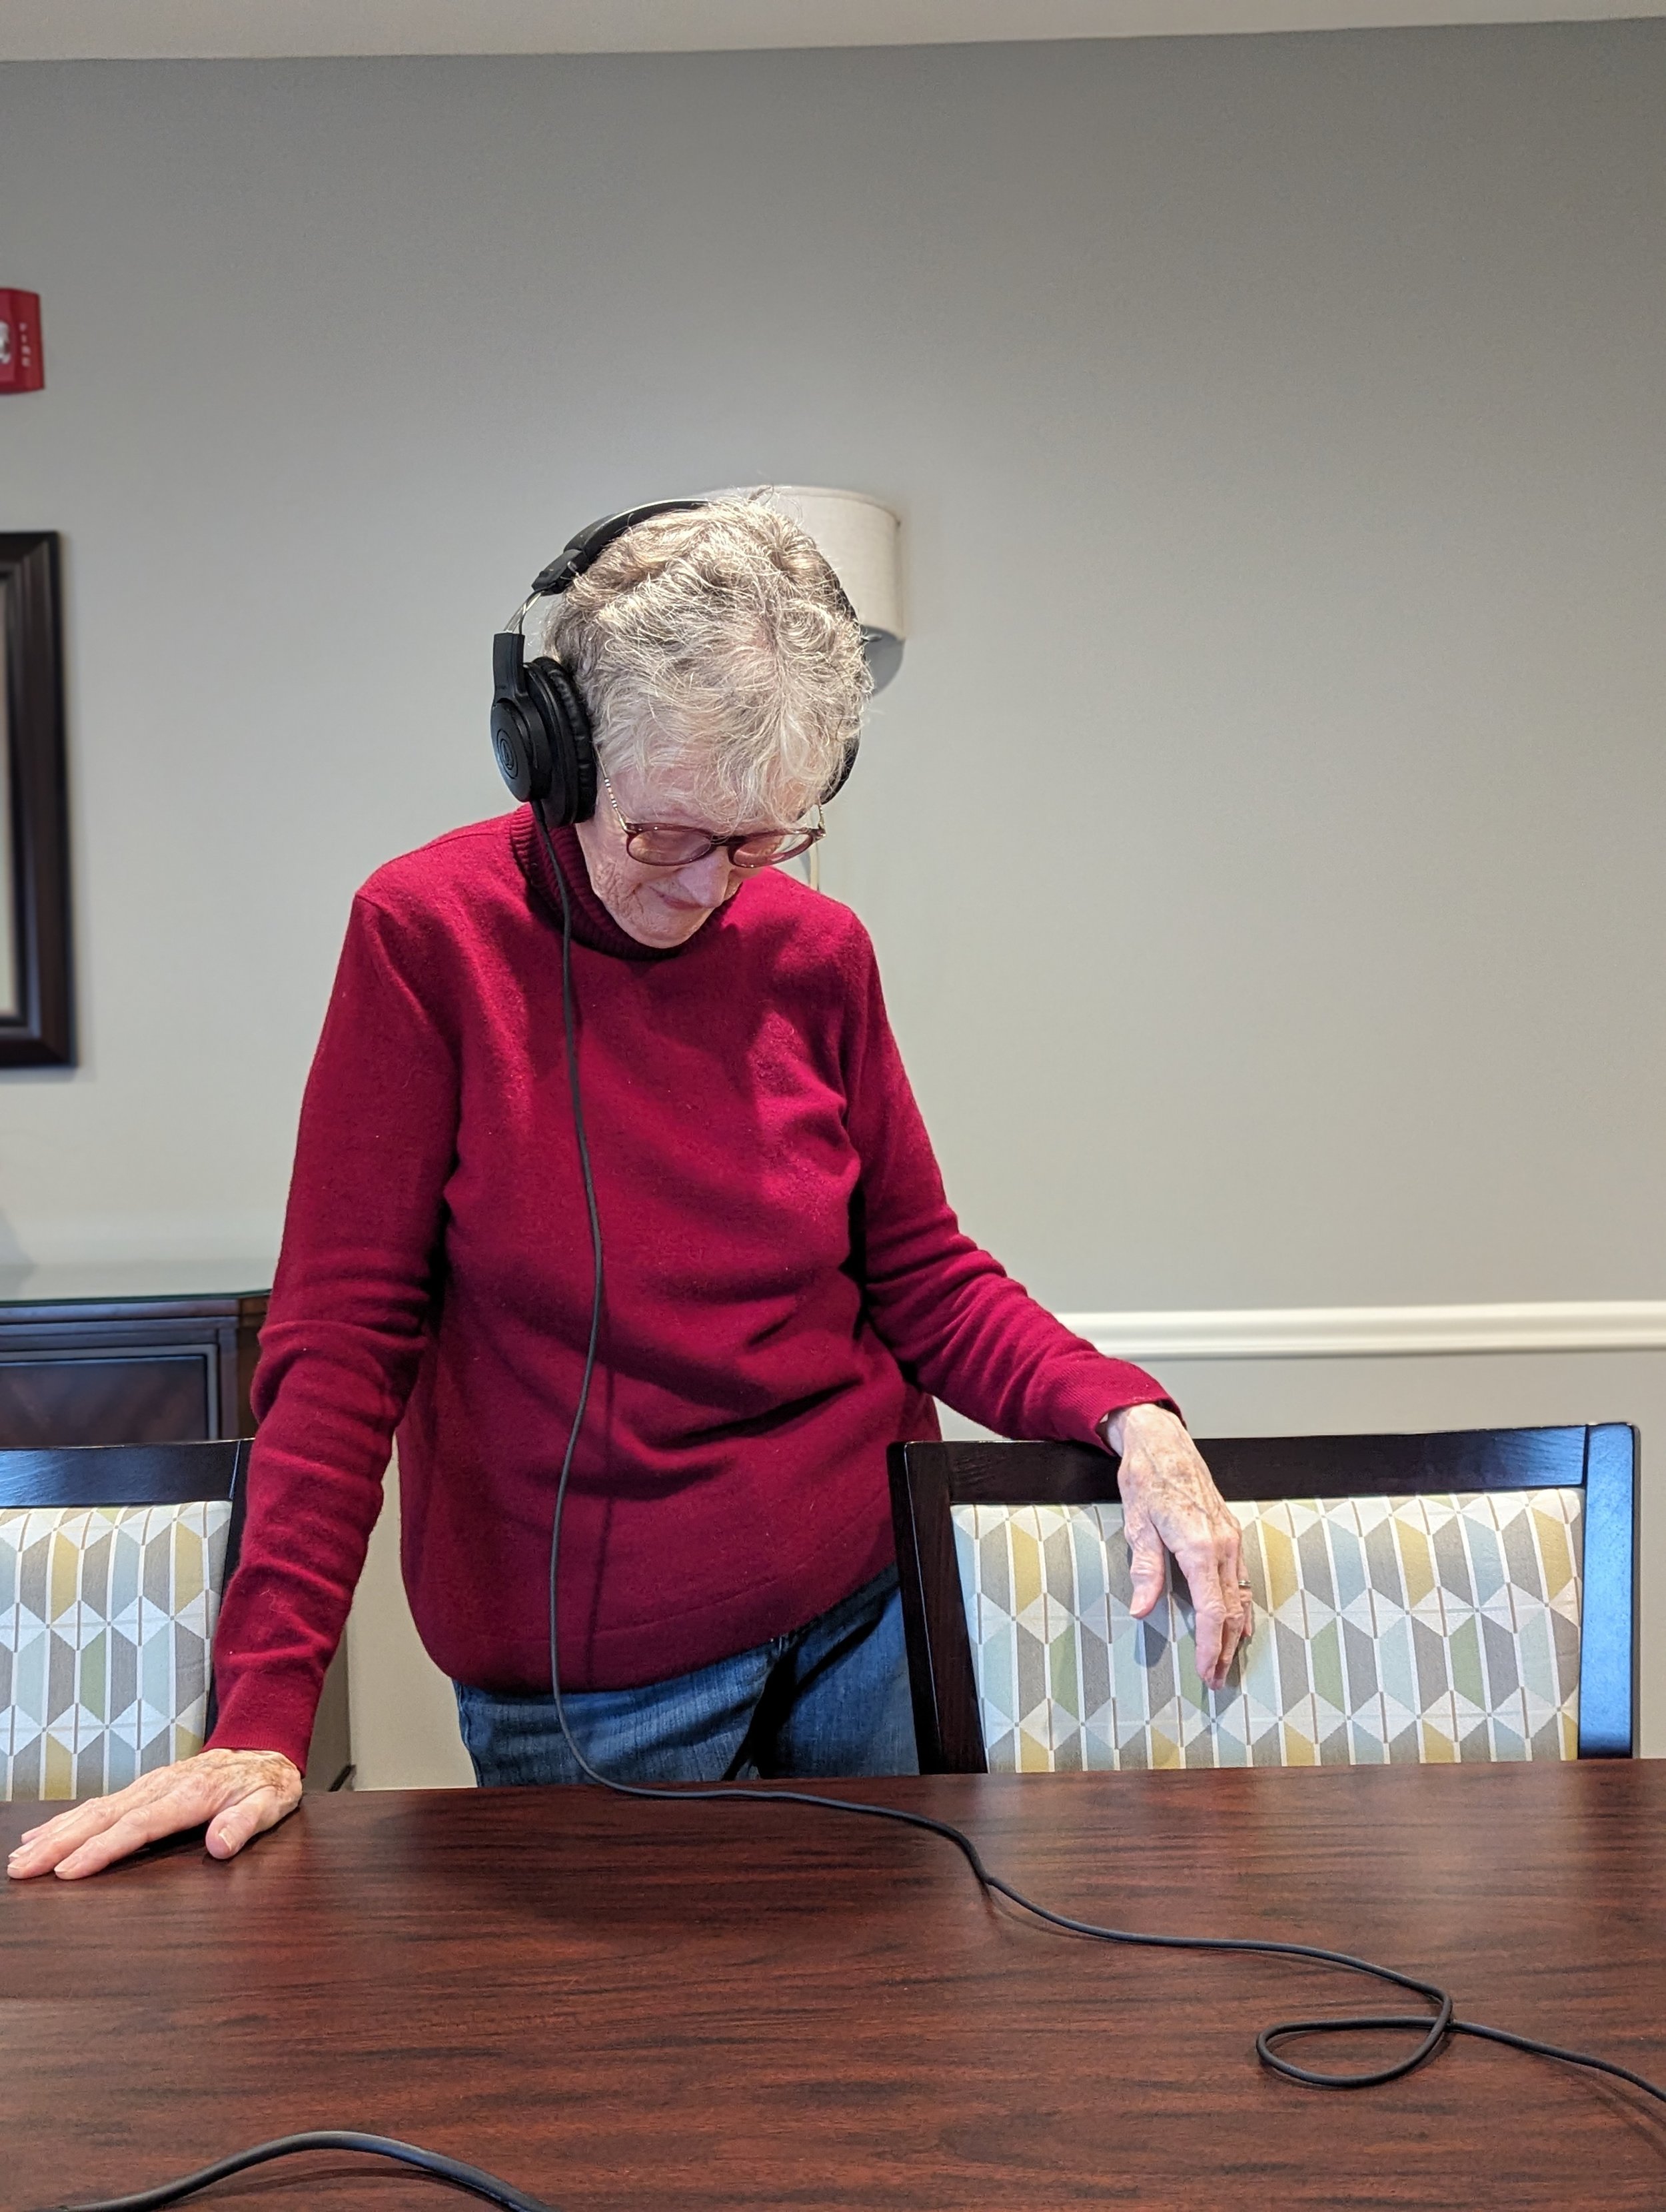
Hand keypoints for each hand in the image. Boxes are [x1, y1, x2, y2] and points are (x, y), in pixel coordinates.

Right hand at [6, 1748, 302, 1881]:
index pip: (139, 1826)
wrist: (266, 1750)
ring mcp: (150, 1785)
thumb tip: (219, 1846)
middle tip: (23, 1869)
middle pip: (104, 1817)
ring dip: (56, 1833)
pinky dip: (69, 1820)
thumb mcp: (271, 1804)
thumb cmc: (268, 1783)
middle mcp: (162, 1787)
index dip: (102, 1849)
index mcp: (191, 1795)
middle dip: (60, 1843)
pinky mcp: (144, 1788)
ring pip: (96, 1809)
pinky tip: (44, 1834)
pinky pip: (101, 1804)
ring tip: (22, 1856)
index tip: (68, 1871)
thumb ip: (246, 1823)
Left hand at [1101, 1403, 1250, 1691]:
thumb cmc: (1147, 1480)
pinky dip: (1239, 1606)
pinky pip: (1240, 1579)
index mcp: (1200, 1545)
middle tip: (1216, 1679)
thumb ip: (1145, 1569)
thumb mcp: (1137, 1525)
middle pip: (1230, 1610)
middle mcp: (1223, 1544)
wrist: (1164, 1444)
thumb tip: (1142, 1609)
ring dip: (1234, 1632)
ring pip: (1240, 1596)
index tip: (1206, 1671)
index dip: (1209, 1645)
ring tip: (1226, 1660)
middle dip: (1224, 1648)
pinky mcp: (1229, 1533)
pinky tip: (1238, 1623)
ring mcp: (1230, 1538)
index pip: (1211, 1609)